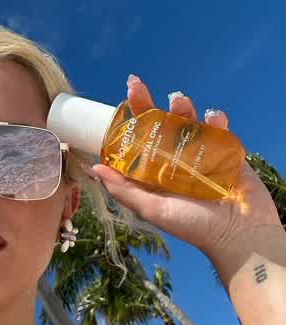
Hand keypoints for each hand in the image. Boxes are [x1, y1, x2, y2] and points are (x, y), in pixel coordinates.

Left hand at [91, 75, 282, 261]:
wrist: (238, 232)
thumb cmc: (193, 226)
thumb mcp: (152, 210)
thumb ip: (124, 190)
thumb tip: (93, 170)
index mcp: (153, 174)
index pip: (136, 143)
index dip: (126, 123)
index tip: (117, 103)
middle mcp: (173, 161)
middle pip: (157, 126)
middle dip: (147, 104)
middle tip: (136, 86)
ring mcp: (199, 153)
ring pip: (186, 121)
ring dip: (181, 107)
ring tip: (178, 102)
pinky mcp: (223, 149)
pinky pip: (217, 127)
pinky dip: (215, 118)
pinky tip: (213, 119)